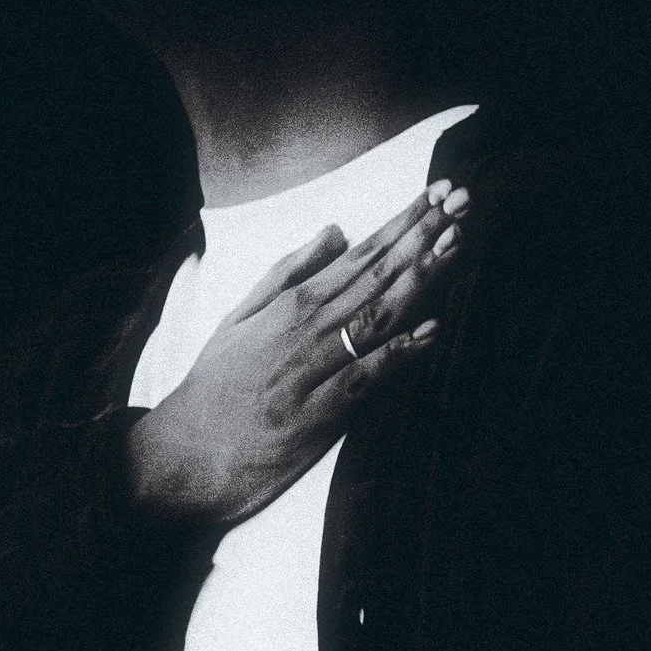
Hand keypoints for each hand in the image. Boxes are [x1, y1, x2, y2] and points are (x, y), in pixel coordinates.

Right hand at [126, 185, 469, 527]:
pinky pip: (364, 380)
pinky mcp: (318, 417)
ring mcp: (312, 372)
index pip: (358, 255)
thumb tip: (335, 230)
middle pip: (374, 277)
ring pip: (374, 318)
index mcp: (290, 305)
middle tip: (460, 204)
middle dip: (420, 238)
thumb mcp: (243, 315)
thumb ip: (290, 272)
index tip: (437, 197)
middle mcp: (304, 331)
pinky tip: (429, 332)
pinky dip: (397, 355)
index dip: (401, 224)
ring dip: (419, 281)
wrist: (189, 453)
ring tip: (454, 247)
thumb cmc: (218, 384)